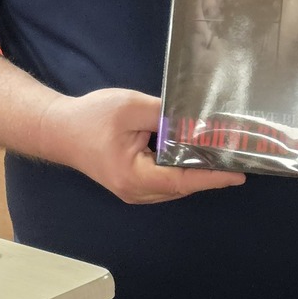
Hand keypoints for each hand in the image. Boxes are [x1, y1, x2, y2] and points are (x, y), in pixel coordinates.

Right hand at [40, 88, 245, 203]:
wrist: (58, 128)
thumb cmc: (91, 118)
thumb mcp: (130, 107)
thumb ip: (164, 113)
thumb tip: (194, 119)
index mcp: (135, 177)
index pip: (183, 179)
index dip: (213, 175)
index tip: (238, 173)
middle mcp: (137, 190)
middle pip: (182, 184)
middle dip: (211, 172)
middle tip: (239, 157)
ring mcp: (134, 189)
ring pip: (175, 183)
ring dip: (198, 170)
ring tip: (225, 155)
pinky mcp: (133, 180)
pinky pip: (166, 178)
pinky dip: (183, 166)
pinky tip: (196, 151)